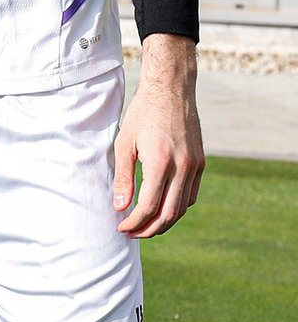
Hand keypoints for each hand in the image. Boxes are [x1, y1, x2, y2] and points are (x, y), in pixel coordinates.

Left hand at [114, 33, 204, 237]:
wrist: (171, 89)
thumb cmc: (142, 113)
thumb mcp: (125, 142)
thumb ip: (123, 176)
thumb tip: (120, 207)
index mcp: (161, 163)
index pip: (148, 207)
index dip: (134, 223)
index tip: (121, 228)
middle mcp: (182, 168)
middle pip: (168, 215)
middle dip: (149, 230)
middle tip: (132, 233)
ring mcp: (195, 166)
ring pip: (182, 208)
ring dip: (164, 221)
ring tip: (145, 224)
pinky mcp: (201, 162)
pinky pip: (191, 195)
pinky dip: (177, 207)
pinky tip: (162, 207)